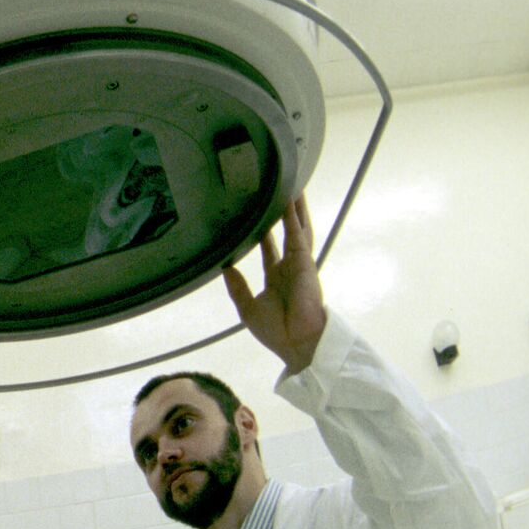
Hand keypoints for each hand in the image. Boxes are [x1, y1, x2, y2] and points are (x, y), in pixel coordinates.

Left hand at [223, 196, 326, 374]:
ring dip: (294, 207)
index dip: (263, 233)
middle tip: (277, 191)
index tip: (254, 217)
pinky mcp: (305, 261)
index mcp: (277, 278)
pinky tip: (289, 199)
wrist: (296, 343)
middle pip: (287, 233)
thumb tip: (224, 266)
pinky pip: (298, 234)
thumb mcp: (247, 306)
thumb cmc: (276, 331)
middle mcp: (289, 267)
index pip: (269, 250)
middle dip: (284, 213)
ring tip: (291, 184)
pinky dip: (293, 216)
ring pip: (297, 228)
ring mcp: (299, 263)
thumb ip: (237, 286)